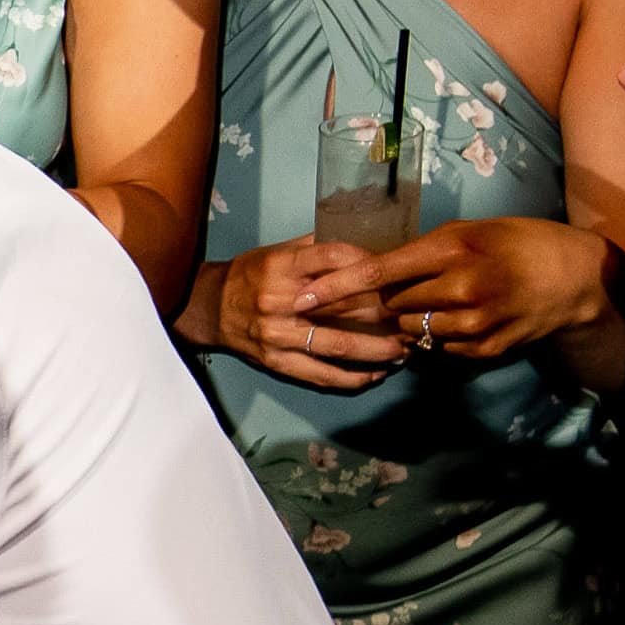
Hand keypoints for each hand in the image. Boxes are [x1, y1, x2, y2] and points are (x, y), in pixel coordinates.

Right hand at [211, 238, 406, 391]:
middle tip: (413, 315)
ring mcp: (279, 335)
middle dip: (385, 314)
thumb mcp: (278, 252)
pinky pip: (321, 375)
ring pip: (339, 346)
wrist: (210, 308)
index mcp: (283, 267)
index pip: (335, 258)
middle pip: (344, 307)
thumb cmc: (250, 276)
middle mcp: (281, 301)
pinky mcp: (277, 362)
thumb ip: (317, 249)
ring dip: (378, 351)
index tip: (396, 273)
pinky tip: (376, 375)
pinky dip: (352, 378)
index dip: (370, 265)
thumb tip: (363, 246)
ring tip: (405, 350)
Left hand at [352, 215, 611, 363]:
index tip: (301, 297)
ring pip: (412, 332)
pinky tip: (458, 320)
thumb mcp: (471, 232)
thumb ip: (425, 251)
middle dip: (382, 303)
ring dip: (409, 322)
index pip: (378, 271)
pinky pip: (439, 349)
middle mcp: (461, 288)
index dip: (335, 287)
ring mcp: (474, 323)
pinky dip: (438, 337)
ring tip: (433, 304)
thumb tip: (378, 269)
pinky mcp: (486, 349)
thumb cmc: (517, 243)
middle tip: (386, 296)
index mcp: (452, 249)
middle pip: (392, 306)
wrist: (572, 278)